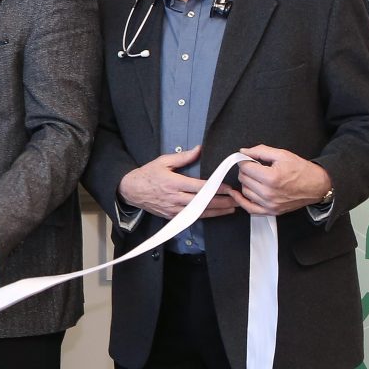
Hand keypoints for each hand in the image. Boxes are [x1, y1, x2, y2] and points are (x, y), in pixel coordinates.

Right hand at [117, 146, 235, 219]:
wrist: (131, 190)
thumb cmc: (147, 174)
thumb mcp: (163, 161)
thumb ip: (183, 157)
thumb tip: (199, 149)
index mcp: (173, 183)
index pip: (200, 187)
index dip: (216, 188)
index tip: (229, 188)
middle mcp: (174, 198)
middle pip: (203, 202)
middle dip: (222, 202)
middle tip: (236, 200)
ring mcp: (173, 209)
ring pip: (199, 212)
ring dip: (217, 211)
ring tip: (231, 208)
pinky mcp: (172, 216)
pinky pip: (192, 218)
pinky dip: (205, 216)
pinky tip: (216, 214)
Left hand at [232, 146, 331, 215]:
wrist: (318, 185)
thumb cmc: (302, 170)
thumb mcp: (282, 155)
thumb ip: (260, 151)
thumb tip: (243, 152)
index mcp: (272, 177)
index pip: (245, 167)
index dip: (244, 160)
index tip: (248, 159)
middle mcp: (269, 193)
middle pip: (243, 179)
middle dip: (246, 170)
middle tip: (254, 167)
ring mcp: (270, 204)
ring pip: (245, 191)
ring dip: (246, 183)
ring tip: (256, 178)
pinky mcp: (271, 211)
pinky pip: (249, 208)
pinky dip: (242, 200)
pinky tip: (238, 194)